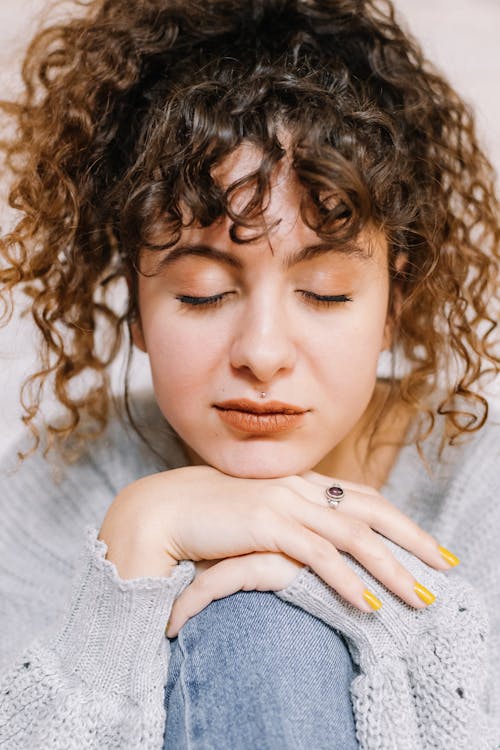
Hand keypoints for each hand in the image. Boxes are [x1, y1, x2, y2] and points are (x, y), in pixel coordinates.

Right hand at [98, 466, 454, 637]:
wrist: (167, 507)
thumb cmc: (212, 514)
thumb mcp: (261, 511)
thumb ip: (292, 518)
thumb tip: (318, 541)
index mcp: (302, 481)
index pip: (363, 496)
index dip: (398, 518)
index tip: (425, 542)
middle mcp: (300, 487)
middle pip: (371, 509)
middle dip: (413, 537)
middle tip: (444, 562)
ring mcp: (285, 503)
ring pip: (353, 535)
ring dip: (390, 568)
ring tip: (416, 596)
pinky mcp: (267, 525)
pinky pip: (317, 554)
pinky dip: (345, 579)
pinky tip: (364, 602)